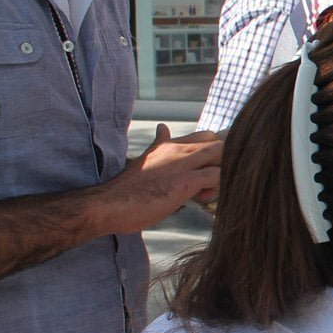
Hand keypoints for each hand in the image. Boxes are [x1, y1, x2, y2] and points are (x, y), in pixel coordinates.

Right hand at [95, 124, 222, 232]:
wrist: (108, 204)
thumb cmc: (128, 189)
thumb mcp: (146, 160)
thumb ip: (160, 145)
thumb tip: (163, 128)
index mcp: (169, 145)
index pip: (207, 136)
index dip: (214, 153)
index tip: (206, 171)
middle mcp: (178, 149)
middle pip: (219, 143)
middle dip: (223, 163)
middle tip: (211, 183)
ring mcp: (183, 163)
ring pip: (222, 154)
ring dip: (223, 172)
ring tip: (207, 190)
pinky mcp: (186, 181)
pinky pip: (218, 175)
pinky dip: (220, 186)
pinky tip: (203, 197)